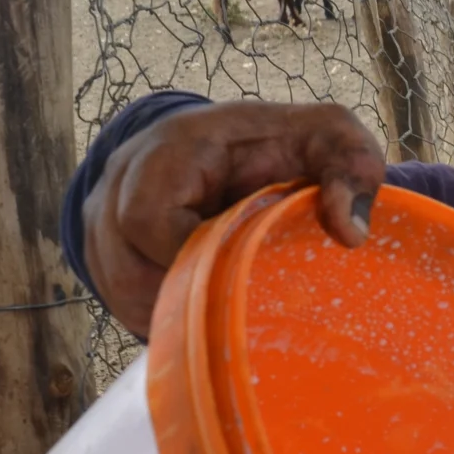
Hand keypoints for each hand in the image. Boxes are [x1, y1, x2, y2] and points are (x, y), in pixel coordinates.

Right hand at [84, 100, 387, 337]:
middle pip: (128, 267)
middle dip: (191, 297)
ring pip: (123, 292)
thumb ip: (351, 165)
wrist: (233, 143)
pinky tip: (206, 311)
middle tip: (242, 306)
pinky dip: (166, 317)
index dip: (190, 257)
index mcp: (169, 148)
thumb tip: (350, 234)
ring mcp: (102, 221)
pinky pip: (123, 302)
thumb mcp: (329, 136)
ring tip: (227, 308)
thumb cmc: (283, 143)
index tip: (239, 272)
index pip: (146, 215)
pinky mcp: (103, 254)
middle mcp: (120, 182)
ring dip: (179, 313)